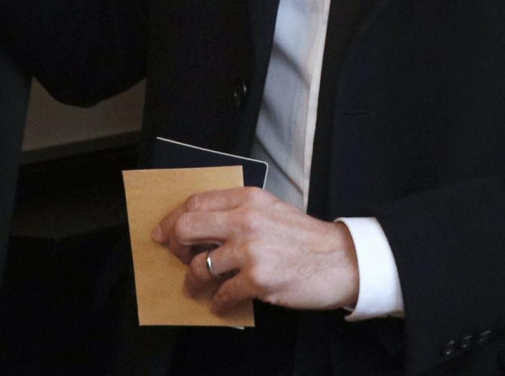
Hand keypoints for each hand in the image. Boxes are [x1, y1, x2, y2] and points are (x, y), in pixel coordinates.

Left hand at [152, 187, 358, 312]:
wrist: (342, 260)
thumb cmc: (305, 238)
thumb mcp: (269, 209)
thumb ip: (237, 212)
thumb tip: (201, 226)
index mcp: (246, 199)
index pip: (194, 203)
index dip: (172, 219)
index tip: (163, 232)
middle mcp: (245, 220)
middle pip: (187, 228)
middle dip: (174, 246)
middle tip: (176, 258)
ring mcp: (251, 250)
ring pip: (199, 265)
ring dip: (192, 281)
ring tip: (195, 288)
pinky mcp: (258, 279)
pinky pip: (222, 293)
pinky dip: (217, 302)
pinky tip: (220, 304)